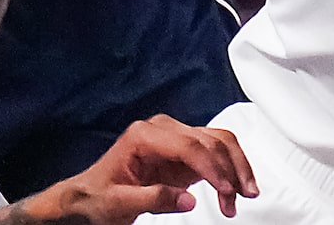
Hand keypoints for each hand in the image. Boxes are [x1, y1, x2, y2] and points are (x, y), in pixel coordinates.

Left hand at [4, 116, 257, 221]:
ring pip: (218, 142)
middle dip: (231, 168)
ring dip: (236, 167)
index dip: (212, 167)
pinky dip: (229, 168)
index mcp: (143, 135)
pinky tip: (234, 188)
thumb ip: (153, 200)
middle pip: (209, 140)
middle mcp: (163, 129)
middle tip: (243, 195)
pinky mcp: (184, 150)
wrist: (88, 196)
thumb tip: (188, 199)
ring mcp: (175, 137)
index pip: (188, 145)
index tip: (227, 189)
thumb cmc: (97, 197)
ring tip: (245, 194)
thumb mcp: (118, 204)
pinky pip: (215, 152)